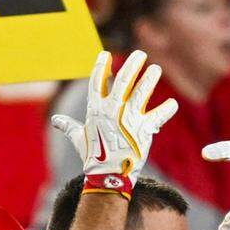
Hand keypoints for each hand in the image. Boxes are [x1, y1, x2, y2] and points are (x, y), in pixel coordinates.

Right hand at [51, 50, 178, 196]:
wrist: (108, 176)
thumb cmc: (92, 157)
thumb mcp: (79, 138)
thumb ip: (69, 126)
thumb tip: (56, 121)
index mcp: (96, 110)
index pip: (97, 81)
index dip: (101, 66)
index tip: (106, 54)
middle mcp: (113, 110)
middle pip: (123, 80)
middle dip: (132, 65)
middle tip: (140, 54)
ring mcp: (129, 118)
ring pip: (142, 92)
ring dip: (149, 79)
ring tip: (156, 69)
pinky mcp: (144, 129)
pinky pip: (158, 116)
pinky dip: (167, 109)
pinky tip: (173, 103)